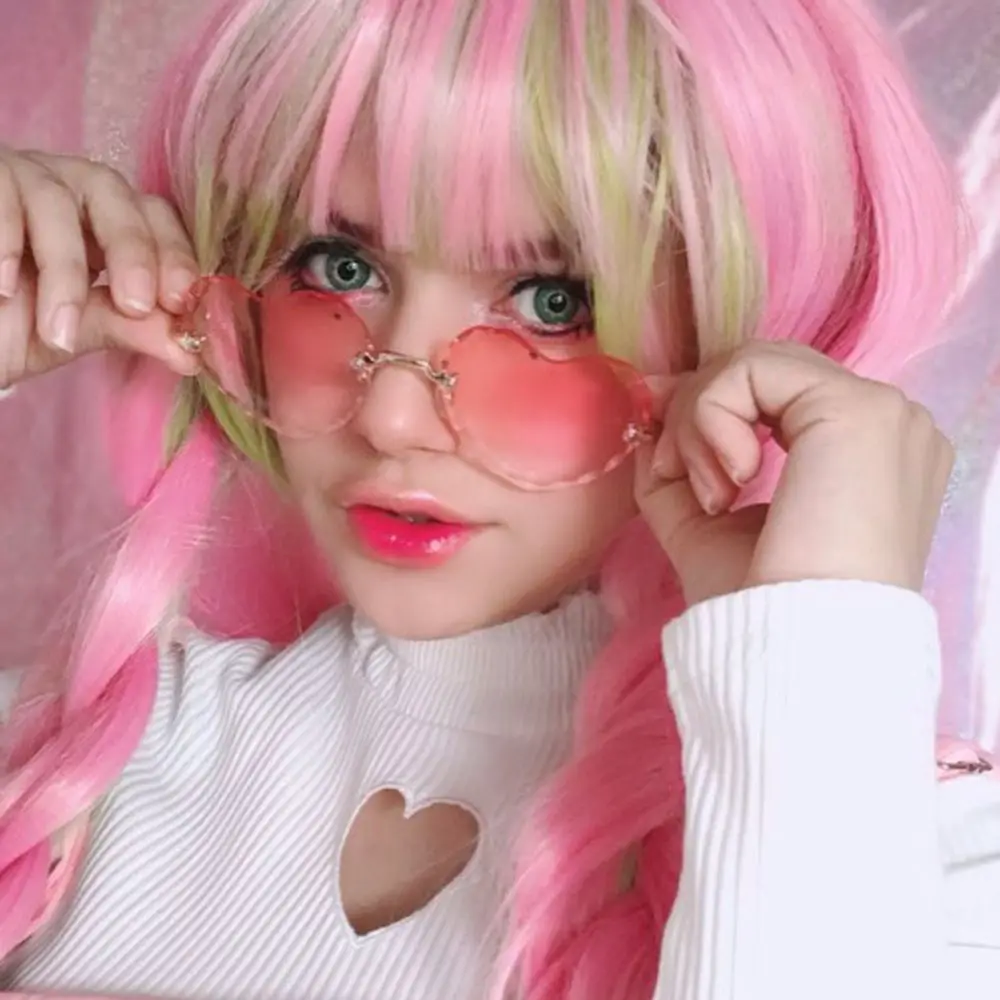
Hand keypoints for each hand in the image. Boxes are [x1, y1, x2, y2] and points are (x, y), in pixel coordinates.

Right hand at [0, 148, 201, 388]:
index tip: (181, 301)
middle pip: (113, 193)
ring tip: (57, 330)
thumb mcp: (71, 332)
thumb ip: (130, 330)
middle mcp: (64, 189)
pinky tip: (5, 290)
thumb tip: (194, 354)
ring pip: (54, 200)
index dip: (173, 252)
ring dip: (65, 272)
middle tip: (138, 304)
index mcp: (101, 223)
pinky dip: (5, 245)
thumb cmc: (4, 326)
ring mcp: (14, 177)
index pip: (154, 215)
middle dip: (132, 250)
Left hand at [636, 342, 952, 605]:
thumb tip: (648, 427)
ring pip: (752, 365)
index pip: (776, 394)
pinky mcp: (855, 410)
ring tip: (712, 492)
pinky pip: (752, 372)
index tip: (667, 461)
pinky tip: (729, 480)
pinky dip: (711, 417)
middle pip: (762, 371)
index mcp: (864, 454)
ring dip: (700, 422)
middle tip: (675, 475)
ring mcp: (879, 411)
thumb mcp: (707, 527)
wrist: (799, 649)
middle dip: (696, 415)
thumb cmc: (762, 605)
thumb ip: (681, 473)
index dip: (709, 410)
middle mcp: (884, 424)